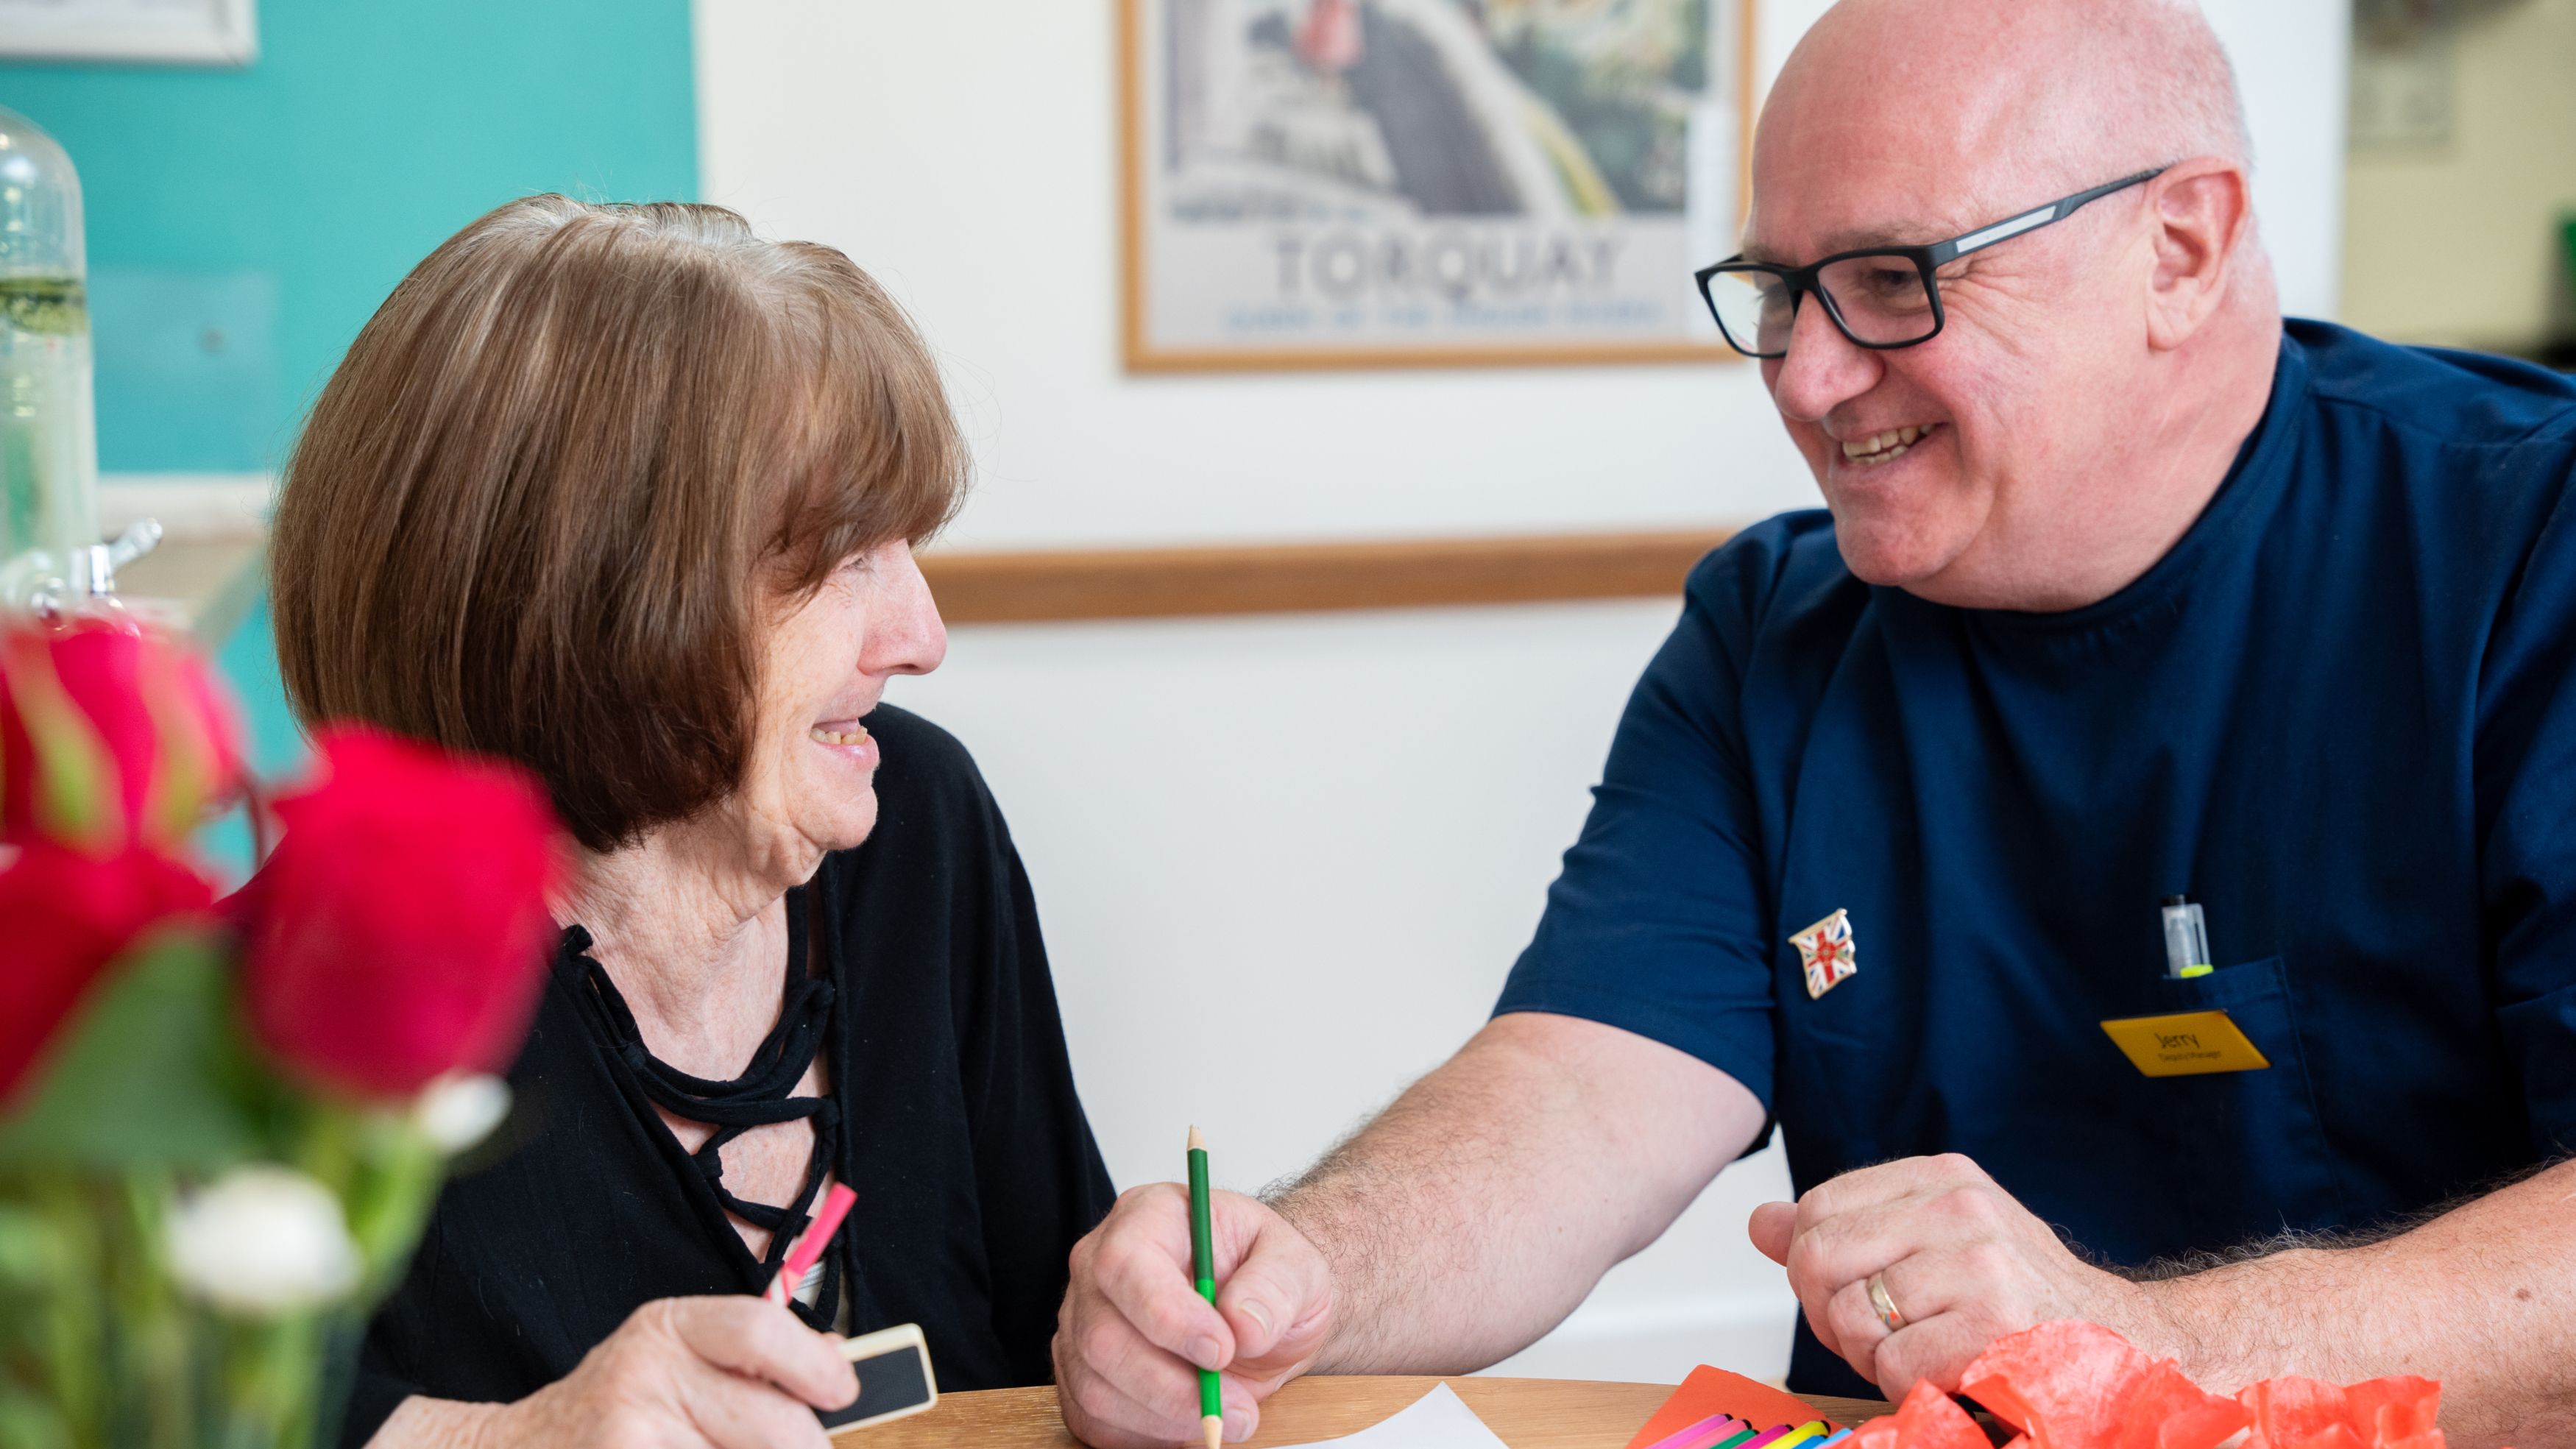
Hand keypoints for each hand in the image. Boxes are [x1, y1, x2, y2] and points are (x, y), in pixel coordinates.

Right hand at [469, 1296, 857, 1448]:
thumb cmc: (610, 1413)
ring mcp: (630, 1438)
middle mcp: (643, 1376)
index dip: (814, 1363)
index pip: (759, 1330)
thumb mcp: (669, 1361)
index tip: (842, 1391)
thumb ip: (746, 1362)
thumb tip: (837, 1365)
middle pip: (776, 1424)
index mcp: (666, 1330)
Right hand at [1054, 1183, 1334, 1447]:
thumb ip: (1277, 1285)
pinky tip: (1187, 1423)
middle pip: (1102, 1336)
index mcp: (1147, 1217)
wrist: (1256, 1313)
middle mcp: (1098, 1266)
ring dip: (1165, 1417)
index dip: (1167, 1316)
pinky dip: (1146, 1434)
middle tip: (1237, 1409)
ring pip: (1096, 1387)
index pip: (1126, 1263)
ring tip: (1224, 1417)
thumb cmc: (1266, 1276)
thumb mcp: (1297, 1265)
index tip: (1222, 1351)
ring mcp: (1082, 1322)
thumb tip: (1243, 1325)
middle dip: (1172, 1386)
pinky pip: (1094, 1419)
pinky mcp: (1081, 1374)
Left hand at [1747, 1154, 2160, 1398]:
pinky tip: (1948, 1372)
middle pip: (1817, 1258)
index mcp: (1943, 1179)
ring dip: (1871, 1356)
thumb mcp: (1934, 1241)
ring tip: (1922, 1352)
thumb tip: (1760, 1222)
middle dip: (1828, 1312)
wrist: (2121, 1345)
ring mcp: (1979, 1266)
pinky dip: (1905, 1385)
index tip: (1851, 1291)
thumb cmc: (2018, 1299)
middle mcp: (1962, 1209)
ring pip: (1851, 1316)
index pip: (1817, 1209)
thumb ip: (1846, 1230)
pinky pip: (1890, 1365)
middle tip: (1873, 1335)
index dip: (1813, 1265)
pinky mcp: (1991, 1327)